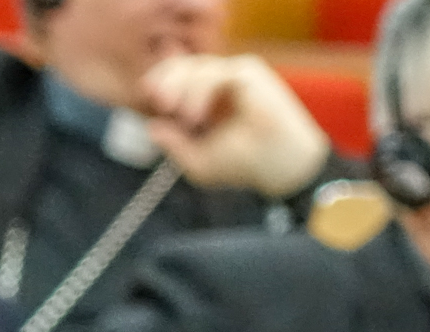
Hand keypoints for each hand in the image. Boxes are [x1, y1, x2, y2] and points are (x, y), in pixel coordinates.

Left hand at [139, 54, 330, 198]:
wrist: (281, 168)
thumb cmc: (245, 166)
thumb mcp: (198, 161)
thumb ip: (174, 144)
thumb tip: (152, 126)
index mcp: (209, 99)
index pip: (177, 79)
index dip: (159, 84)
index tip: (148, 101)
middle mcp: (222, 84)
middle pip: (182, 65)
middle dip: (164, 80)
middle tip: (158, 103)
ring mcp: (236, 75)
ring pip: (195, 66)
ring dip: (181, 90)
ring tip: (186, 119)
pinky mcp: (249, 72)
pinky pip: (213, 72)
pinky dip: (198, 91)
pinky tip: (196, 115)